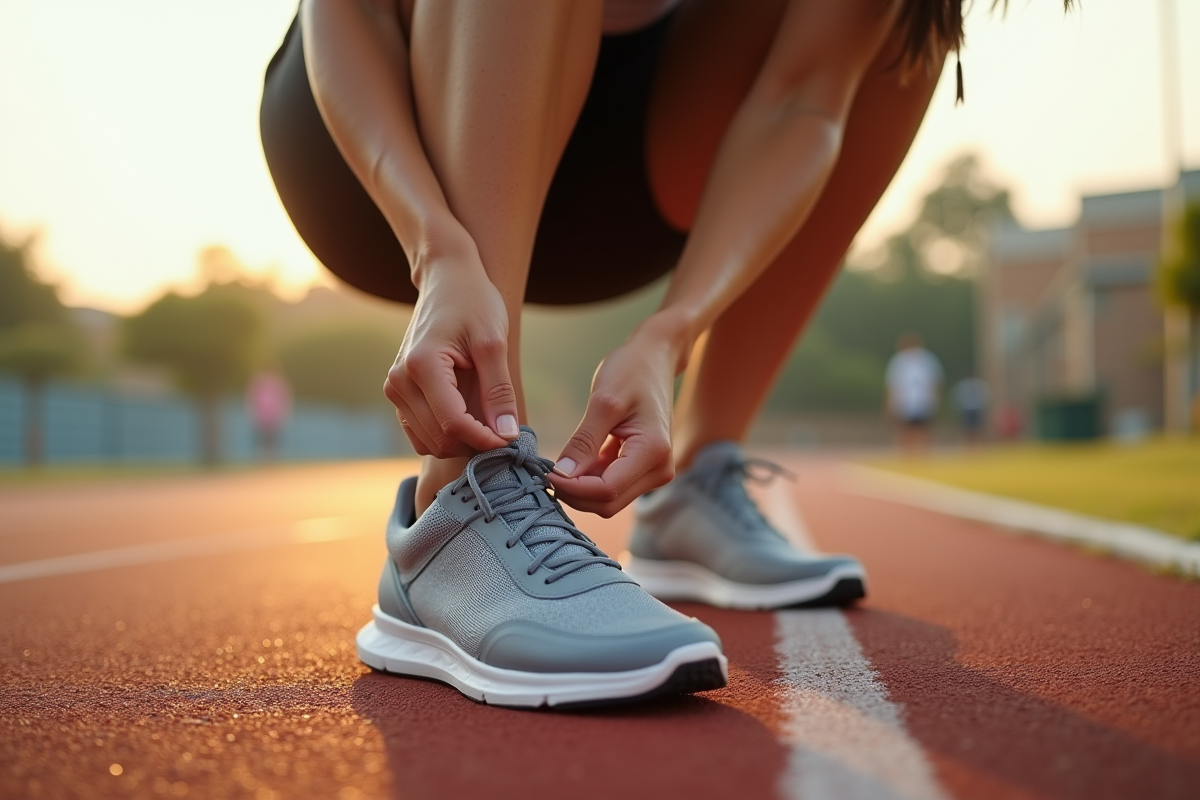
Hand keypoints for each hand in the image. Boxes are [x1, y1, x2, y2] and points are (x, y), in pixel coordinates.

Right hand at [383, 251, 519, 456]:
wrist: (446, 280)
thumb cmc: (473, 303)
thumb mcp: (493, 343)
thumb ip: (499, 391)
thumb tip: (507, 434)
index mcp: (422, 366)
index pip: (453, 424)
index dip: (484, 439)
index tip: (510, 439)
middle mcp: (400, 381)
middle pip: (440, 438)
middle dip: (474, 442)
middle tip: (503, 430)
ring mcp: (394, 388)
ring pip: (428, 442)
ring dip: (460, 441)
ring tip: (487, 421)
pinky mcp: (398, 393)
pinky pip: (420, 433)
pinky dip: (445, 435)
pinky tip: (469, 418)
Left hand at [548, 316, 688, 516]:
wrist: (655, 358)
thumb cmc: (631, 371)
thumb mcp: (603, 402)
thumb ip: (583, 442)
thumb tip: (561, 476)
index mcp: (653, 452)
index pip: (606, 490)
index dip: (572, 488)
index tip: (544, 473)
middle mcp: (660, 469)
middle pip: (608, 502)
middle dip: (574, 493)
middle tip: (545, 472)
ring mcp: (654, 471)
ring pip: (609, 499)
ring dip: (580, 488)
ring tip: (557, 465)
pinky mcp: (644, 468)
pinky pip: (612, 485)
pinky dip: (590, 478)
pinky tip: (575, 460)